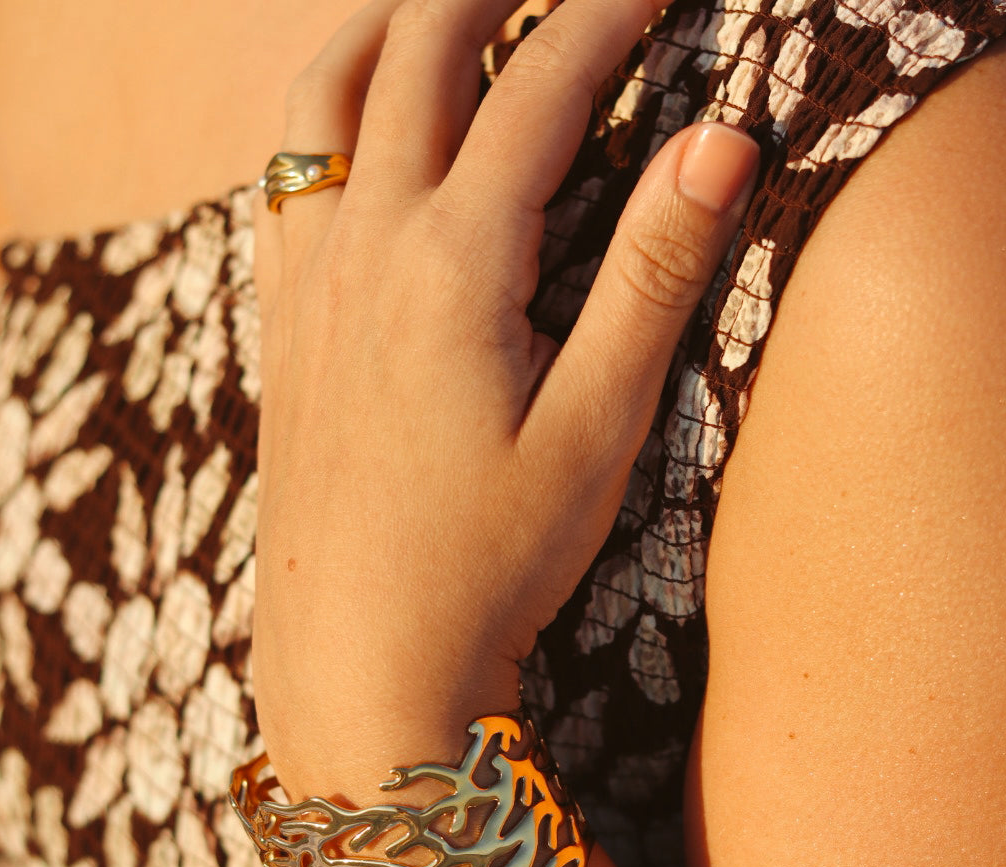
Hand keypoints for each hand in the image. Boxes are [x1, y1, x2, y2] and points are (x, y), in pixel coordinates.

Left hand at [252, 0, 758, 789]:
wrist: (362, 662)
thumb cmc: (489, 564)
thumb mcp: (595, 430)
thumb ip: (656, 276)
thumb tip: (724, 139)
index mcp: (454, 263)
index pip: (540, 87)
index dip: (609, 12)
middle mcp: (365, 247)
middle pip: (419, 52)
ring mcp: (309, 284)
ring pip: (323, 97)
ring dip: (387, 26)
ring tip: (443, 13)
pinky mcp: (283, 331)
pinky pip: (281, 178)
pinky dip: (321, 117)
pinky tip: (353, 138)